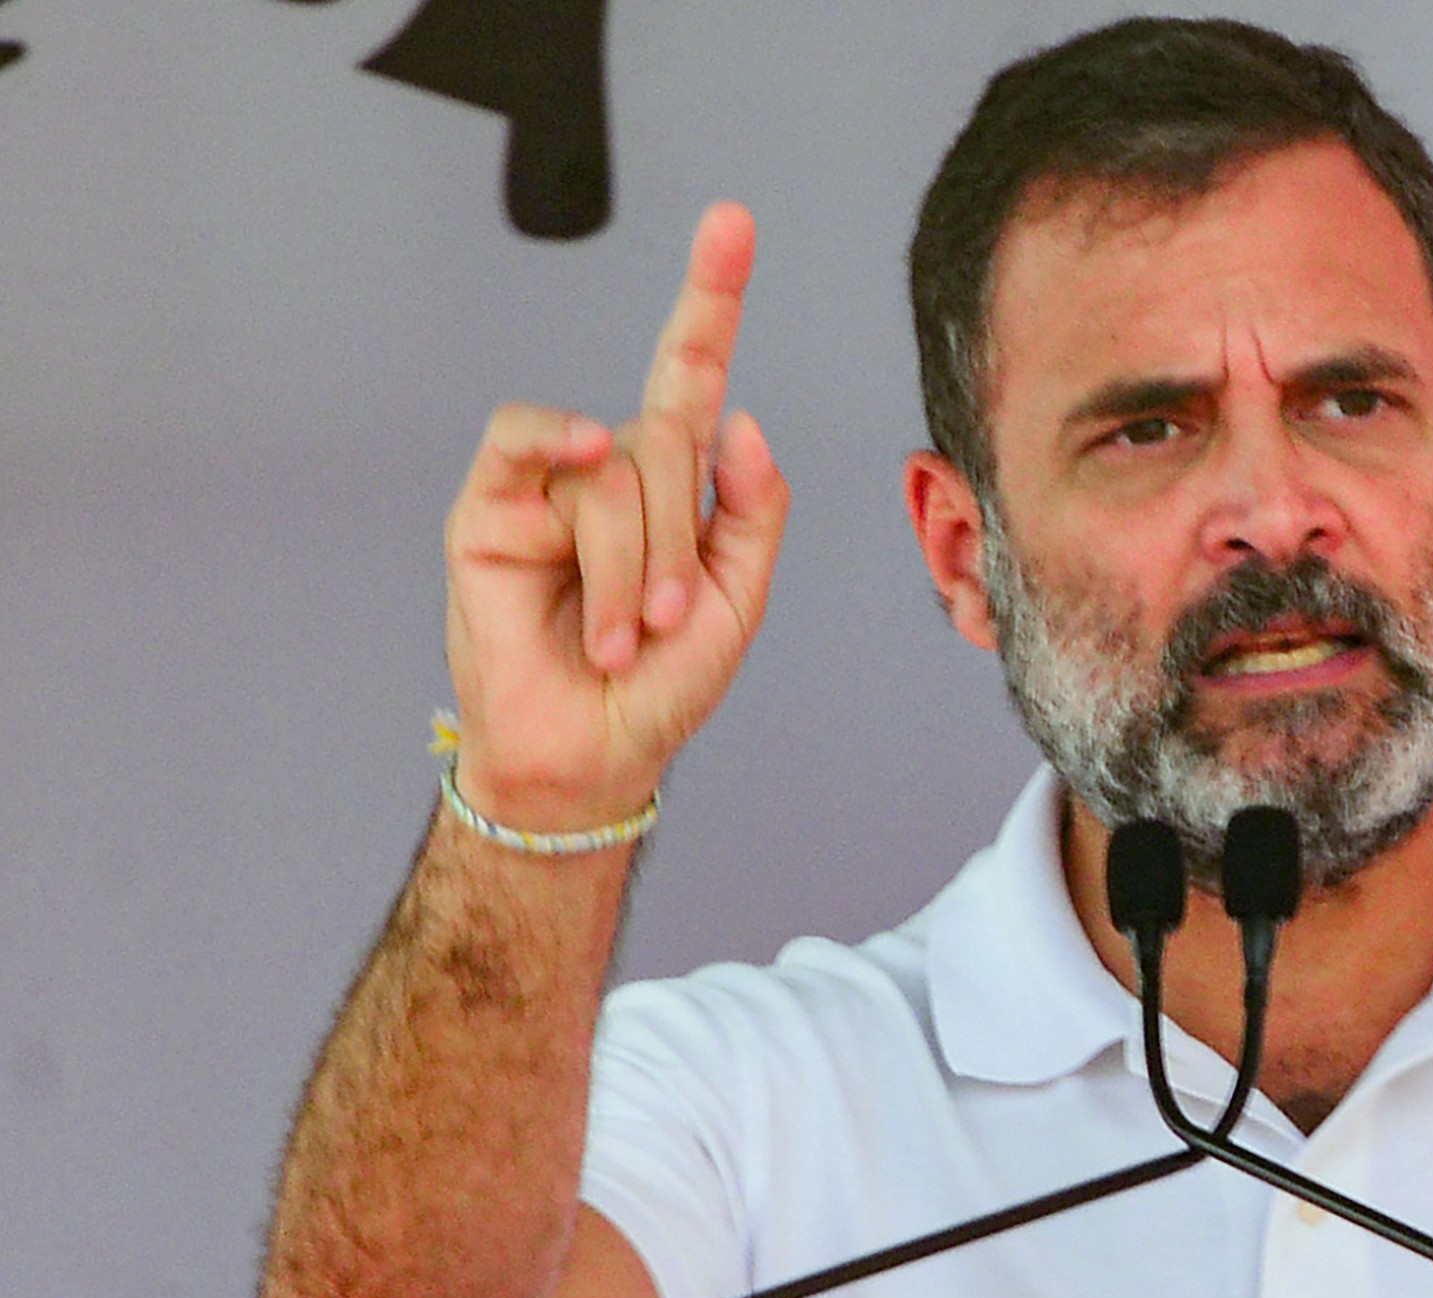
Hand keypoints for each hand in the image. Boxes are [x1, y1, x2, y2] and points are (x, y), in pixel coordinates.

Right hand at [440, 201, 789, 829]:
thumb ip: (753, 507)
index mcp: (676, 483)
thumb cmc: (663, 683)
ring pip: (613, 469)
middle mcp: (612, 469)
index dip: (712, 297)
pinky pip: (529, 437)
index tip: (732, 221)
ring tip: (615, 637)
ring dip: (626, 569)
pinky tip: (579, 456)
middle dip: (676, 550)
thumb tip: (740, 420)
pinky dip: (559, 442)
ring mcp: (550, 484)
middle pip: (668, 444)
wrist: (590, 752)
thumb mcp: (740, 599)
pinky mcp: (490, 506)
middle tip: (660, 626)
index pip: (692, 373)